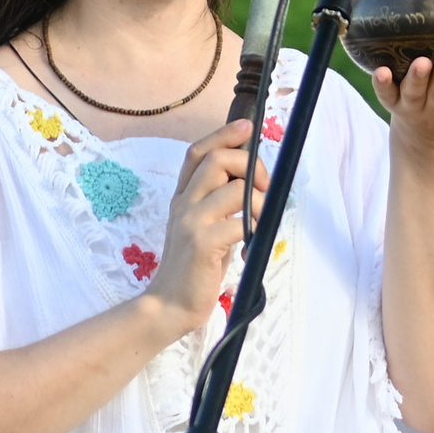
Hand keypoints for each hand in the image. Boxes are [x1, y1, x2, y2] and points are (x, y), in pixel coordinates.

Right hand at [143, 119, 268, 337]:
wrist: (169, 305)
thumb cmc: (194, 269)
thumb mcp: (204, 228)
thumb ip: (219, 203)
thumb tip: (252, 180)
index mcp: (183, 197)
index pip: (197, 152)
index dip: (223, 135)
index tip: (247, 128)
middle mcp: (184, 203)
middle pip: (218, 160)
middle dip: (251, 166)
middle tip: (264, 189)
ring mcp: (191, 222)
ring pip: (235, 189)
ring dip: (260, 202)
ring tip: (261, 222)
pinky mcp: (202, 243)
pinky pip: (240, 222)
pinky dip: (255, 228)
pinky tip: (252, 245)